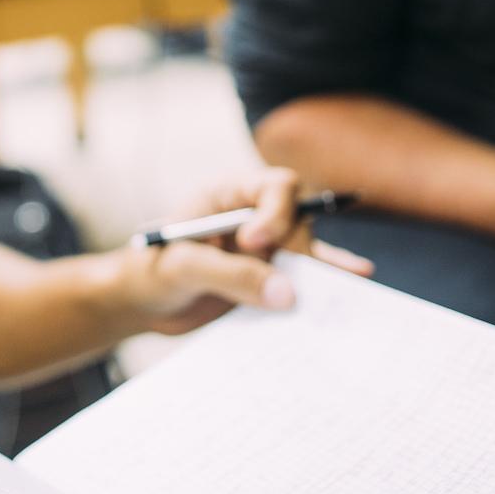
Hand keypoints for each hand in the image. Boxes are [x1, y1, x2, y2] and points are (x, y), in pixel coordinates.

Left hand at [120, 168, 373, 334]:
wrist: (138, 305)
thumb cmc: (148, 274)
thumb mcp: (181, 268)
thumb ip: (231, 275)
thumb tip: (287, 294)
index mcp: (226, 195)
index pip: (274, 188)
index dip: (275, 214)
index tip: (254, 243)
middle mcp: (251, 217)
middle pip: (297, 221)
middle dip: (298, 249)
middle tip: (288, 284)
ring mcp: (263, 249)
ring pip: (305, 250)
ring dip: (322, 267)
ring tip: (353, 282)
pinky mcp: (266, 280)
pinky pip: (302, 276)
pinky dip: (326, 277)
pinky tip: (356, 278)